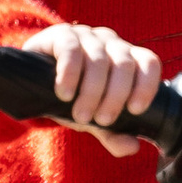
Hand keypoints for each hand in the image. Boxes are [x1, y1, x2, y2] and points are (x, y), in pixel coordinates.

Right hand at [27, 21, 164, 158]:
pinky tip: (64, 93)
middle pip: (124, 64)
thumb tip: (133, 147)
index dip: (146, 85)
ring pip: (98, 60)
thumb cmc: (74, 98)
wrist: (33, 82)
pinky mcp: (62, 35)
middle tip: (102, 120)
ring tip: (80, 116)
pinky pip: (71, 50)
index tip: (135, 110)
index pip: (148, 63)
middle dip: (115, 97)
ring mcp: (87, 37)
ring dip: (92, 92)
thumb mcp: (93, 119)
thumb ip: (113, 133)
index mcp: (127, 60)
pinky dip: (70, 74)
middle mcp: (111, 44)